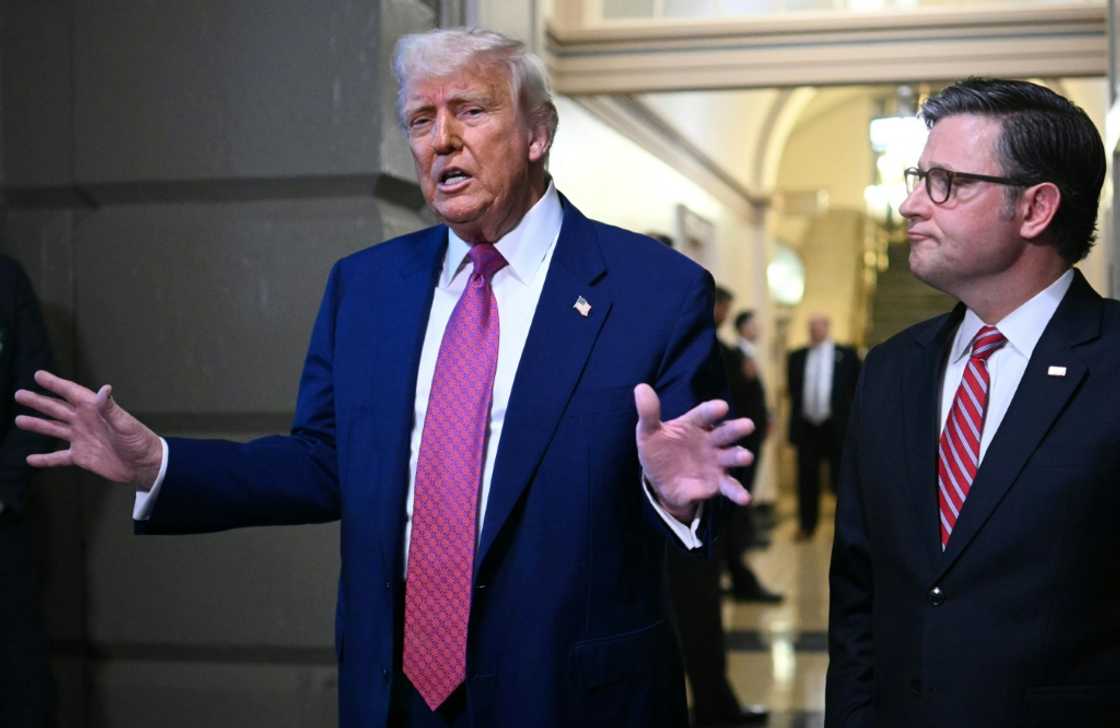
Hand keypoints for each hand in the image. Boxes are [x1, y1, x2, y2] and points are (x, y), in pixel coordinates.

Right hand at [14, 370, 163, 488]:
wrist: (145, 466)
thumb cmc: (140, 441)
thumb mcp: (126, 424)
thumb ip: (112, 409)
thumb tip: (105, 389)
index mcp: (94, 409)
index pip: (71, 393)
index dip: (55, 384)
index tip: (38, 375)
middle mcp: (84, 421)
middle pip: (56, 409)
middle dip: (38, 401)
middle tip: (19, 394)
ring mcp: (81, 439)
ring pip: (54, 429)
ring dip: (37, 425)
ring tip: (19, 420)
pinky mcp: (81, 457)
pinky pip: (59, 458)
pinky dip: (45, 459)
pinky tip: (30, 459)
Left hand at [634, 383, 752, 522]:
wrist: (661, 480)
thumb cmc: (658, 450)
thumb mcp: (648, 432)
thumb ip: (648, 413)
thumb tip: (641, 387)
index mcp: (695, 424)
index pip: (704, 414)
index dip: (712, 411)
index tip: (722, 407)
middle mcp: (711, 441)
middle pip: (725, 432)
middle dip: (736, 429)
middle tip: (748, 425)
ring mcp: (716, 462)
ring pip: (732, 457)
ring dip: (739, 456)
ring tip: (746, 457)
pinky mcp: (717, 483)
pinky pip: (730, 487)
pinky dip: (738, 492)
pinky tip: (745, 498)